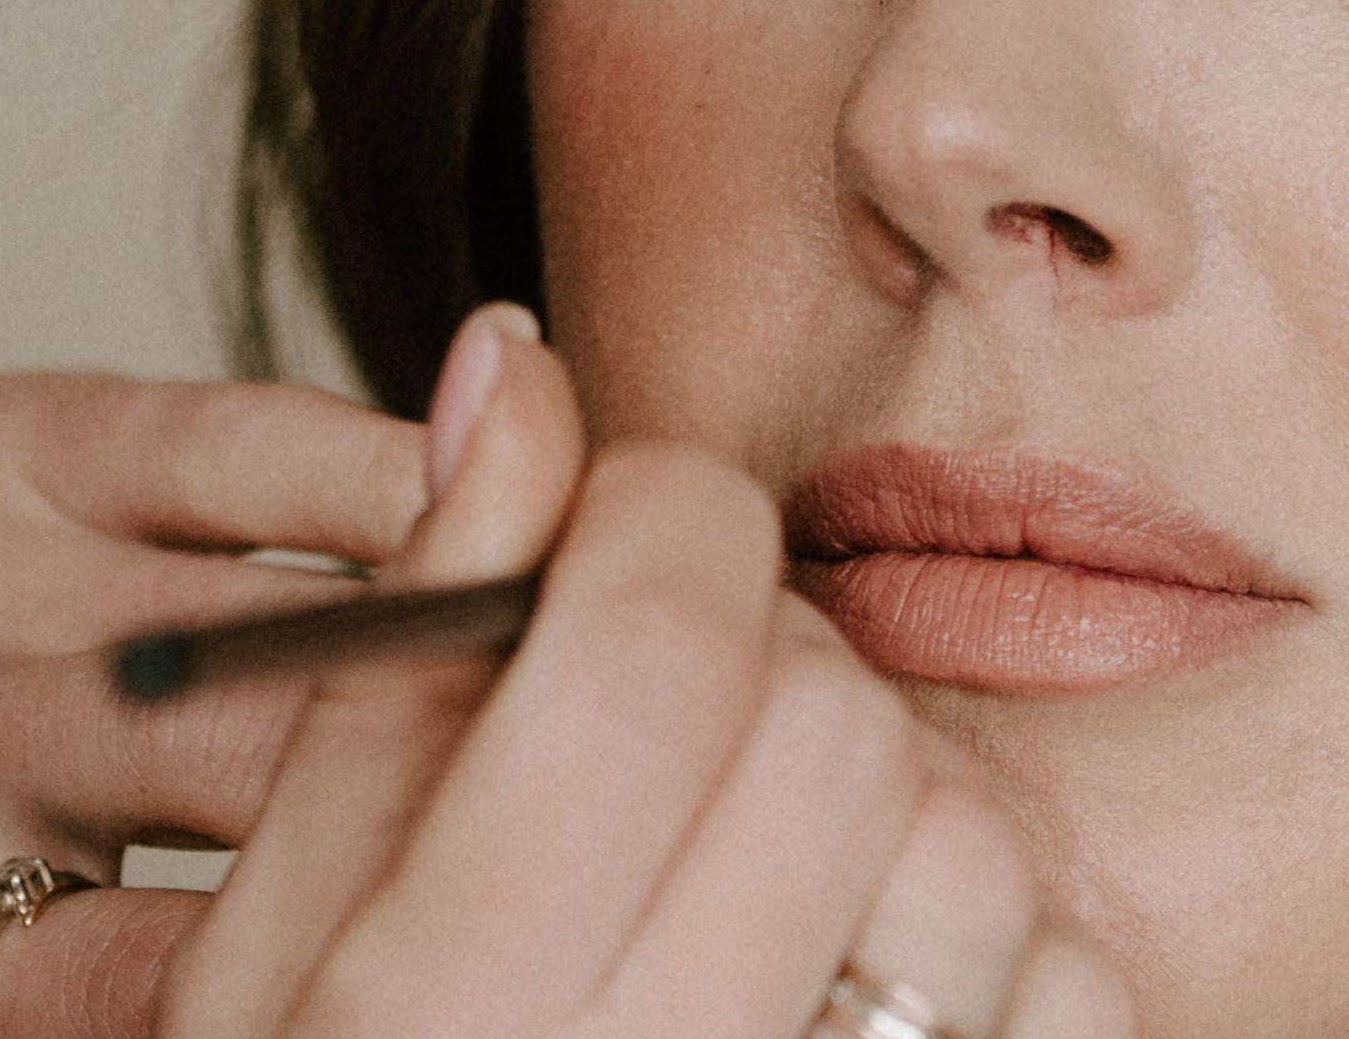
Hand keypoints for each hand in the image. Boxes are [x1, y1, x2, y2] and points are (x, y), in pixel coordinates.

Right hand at [0, 310, 1136, 1038]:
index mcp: (434, 1018)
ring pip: (975, 846)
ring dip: (885, 792)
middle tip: (673, 698)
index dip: (651, 511)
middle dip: (760, 651)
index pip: (646, 648)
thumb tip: (515, 374)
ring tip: (761, 845)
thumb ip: (397, 668)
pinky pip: (1077, 989)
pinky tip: (858, 958)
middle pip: (829, 728)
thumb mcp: (271, 941)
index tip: (621, 517)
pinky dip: (999, 940)